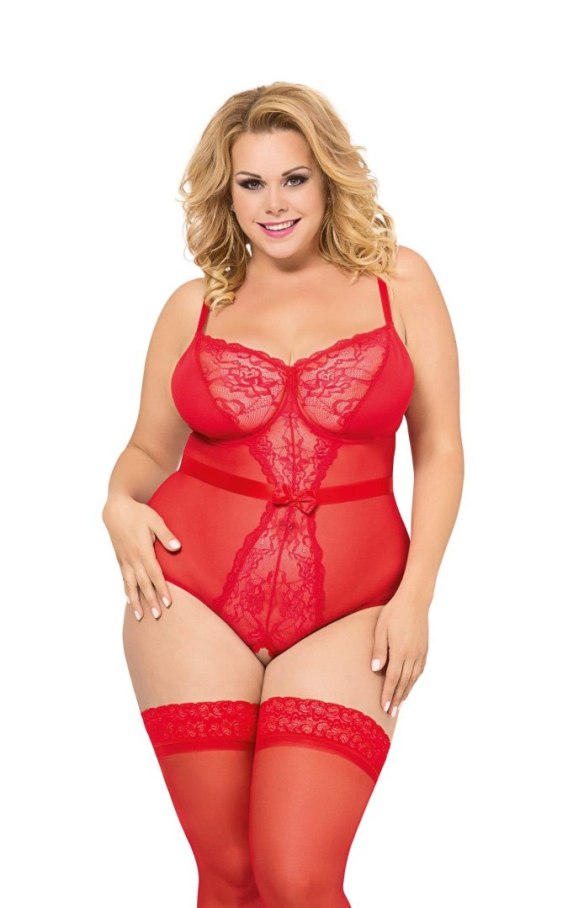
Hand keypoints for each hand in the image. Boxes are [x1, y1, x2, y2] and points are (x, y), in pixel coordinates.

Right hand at [102, 495, 181, 620]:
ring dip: (136, 601)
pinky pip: (124, 579)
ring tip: (140, 616)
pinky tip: (129, 600)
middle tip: (157, 616)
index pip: (154, 574)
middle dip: (150, 601)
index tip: (167, 603)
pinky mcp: (120, 559)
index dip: (161, 589)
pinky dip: (127, 591)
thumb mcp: (155, 520)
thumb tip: (177, 547)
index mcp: (142, 551)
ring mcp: (125, 560)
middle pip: (143, 584)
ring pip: (131, 585)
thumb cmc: (138, 513)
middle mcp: (132, 559)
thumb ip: (166, 535)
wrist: (116, 509)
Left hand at [370, 595, 428, 716]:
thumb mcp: (381, 629)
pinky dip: (414, 681)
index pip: (393, 679)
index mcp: (400, 651)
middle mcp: (412, 655)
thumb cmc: (394, 612)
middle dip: (396, 699)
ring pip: (413, 678)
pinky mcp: (424, 649)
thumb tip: (376, 670)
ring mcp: (420, 653)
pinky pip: (419, 670)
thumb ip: (379, 650)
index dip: (388, 694)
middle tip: (391, 713)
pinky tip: (409, 686)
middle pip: (404, 683)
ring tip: (399, 704)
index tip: (384, 707)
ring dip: (406, 692)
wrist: (415, 601)